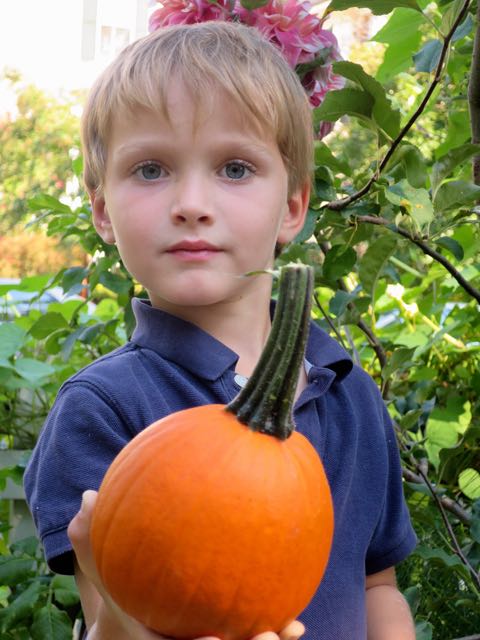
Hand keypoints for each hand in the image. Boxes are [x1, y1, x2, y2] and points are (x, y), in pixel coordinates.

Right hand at [68, 491, 304, 639]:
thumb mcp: (96, 555)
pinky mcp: (223, 620)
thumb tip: (87, 497)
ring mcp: (205, 633)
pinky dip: (269, 615)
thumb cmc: (114, 574)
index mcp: (153, 635)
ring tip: (294, 626)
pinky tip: (295, 605)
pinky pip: (247, 622)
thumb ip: (91, 532)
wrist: (131, 598)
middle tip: (269, 635)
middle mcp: (182, 637)